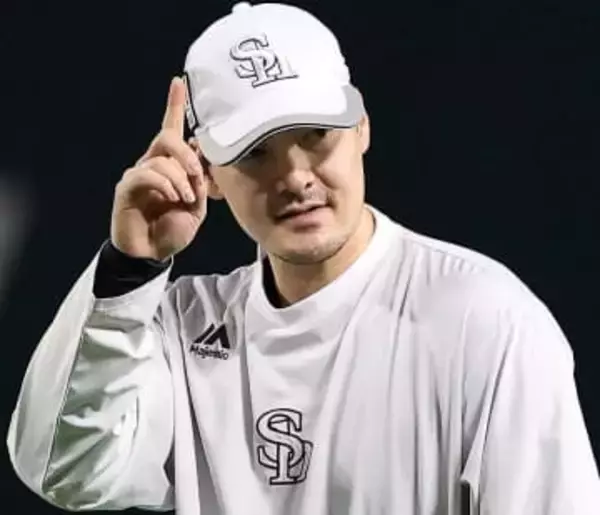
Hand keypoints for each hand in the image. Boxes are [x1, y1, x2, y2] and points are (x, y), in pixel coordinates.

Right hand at [110, 77, 207, 261]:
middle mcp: (152, 164)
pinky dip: (165, 184)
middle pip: (168, 137)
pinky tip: (173, 197)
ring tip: (186, 198)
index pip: (172, 130)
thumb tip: (202, 158)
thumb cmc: (173, 229)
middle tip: (198, 173)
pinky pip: (146, 173)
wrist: (152, 254)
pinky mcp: (126, 188)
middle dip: (187, 153)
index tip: (179, 82)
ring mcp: (138, 175)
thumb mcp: (197, 206)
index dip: (174, 106)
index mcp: (170, 166)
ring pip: (161, 158)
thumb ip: (201, 182)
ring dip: (180, 176)